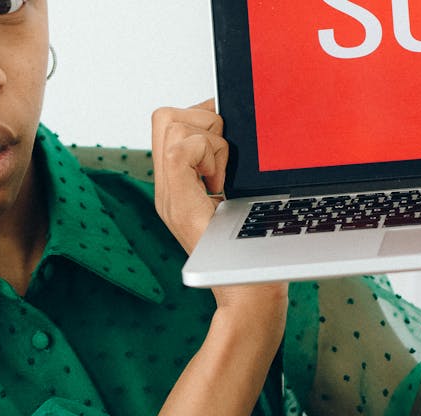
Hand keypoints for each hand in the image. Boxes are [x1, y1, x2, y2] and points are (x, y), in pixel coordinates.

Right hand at [151, 100, 287, 319]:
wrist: (250, 294)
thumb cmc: (255, 250)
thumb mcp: (240, 196)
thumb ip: (229, 165)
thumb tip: (237, 124)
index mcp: (180, 185)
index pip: (169, 122)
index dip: (200, 116)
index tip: (227, 144)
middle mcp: (167, 189)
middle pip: (165, 117)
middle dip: (204, 125)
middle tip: (225, 164)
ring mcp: (169, 197)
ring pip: (172, 127)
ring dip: (210, 143)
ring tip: (225, 178)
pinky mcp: (178, 205)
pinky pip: (179, 152)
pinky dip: (207, 156)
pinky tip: (222, 185)